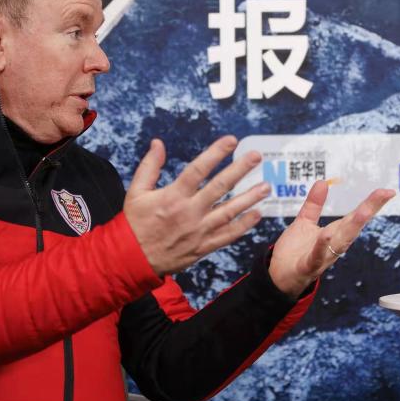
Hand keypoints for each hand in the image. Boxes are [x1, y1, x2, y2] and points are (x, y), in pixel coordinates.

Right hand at [124, 136, 271, 276]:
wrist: (133, 259)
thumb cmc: (134, 224)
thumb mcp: (136, 192)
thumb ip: (149, 166)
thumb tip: (158, 143)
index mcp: (173, 196)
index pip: (198, 170)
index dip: (216, 153)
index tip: (231, 141)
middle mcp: (189, 212)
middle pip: (219, 187)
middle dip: (240, 170)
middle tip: (257, 156)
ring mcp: (198, 231)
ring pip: (229, 212)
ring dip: (249, 198)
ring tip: (266, 186)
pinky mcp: (203, 247)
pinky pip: (227, 236)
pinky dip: (243, 226)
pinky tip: (257, 215)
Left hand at [268, 181, 394, 298]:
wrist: (278, 278)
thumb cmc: (294, 252)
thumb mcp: (304, 222)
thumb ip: (314, 204)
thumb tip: (323, 182)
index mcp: (334, 233)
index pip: (356, 216)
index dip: (372, 203)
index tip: (388, 191)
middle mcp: (333, 245)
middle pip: (354, 226)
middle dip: (369, 210)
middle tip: (384, 195)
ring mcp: (323, 257)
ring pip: (341, 242)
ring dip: (353, 228)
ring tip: (363, 212)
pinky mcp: (307, 266)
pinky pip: (316, 257)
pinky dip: (322, 247)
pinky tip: (326, 235)